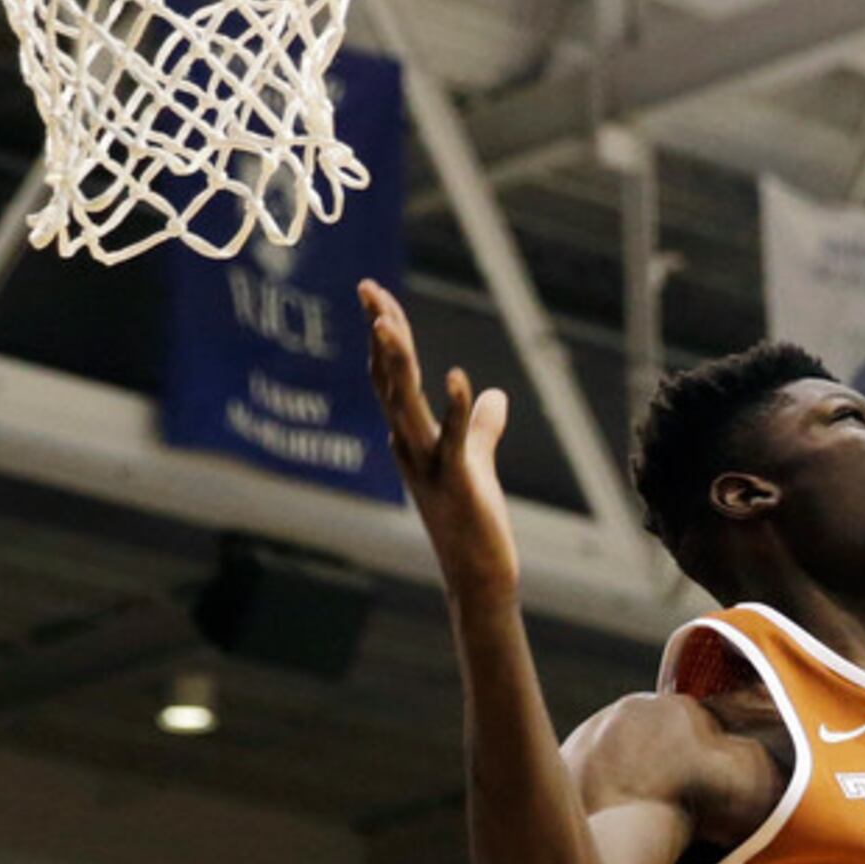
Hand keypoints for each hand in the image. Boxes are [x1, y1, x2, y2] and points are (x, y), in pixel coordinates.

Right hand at [361, 280, 519, 603]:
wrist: (478, 573)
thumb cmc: (473, 519)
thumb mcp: (478, 461)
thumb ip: (481, 427)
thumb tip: (496, 397)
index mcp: (409, 437)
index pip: (391, 375)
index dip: (385, 333)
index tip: (375, 293)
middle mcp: (408, 447)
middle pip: (388, 381)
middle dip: (380, 334)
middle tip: (368, 289)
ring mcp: (428, 465)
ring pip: (404, 407)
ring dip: (396, 366)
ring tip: (388, 324)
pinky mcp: (457, 482)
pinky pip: (452, 439)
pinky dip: (453, 408)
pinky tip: (456, 377)